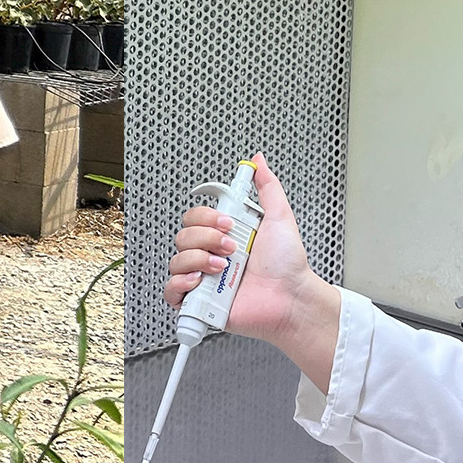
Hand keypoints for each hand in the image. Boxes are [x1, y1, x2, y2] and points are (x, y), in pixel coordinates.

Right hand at [163, 152, 341, 367]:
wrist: (290, 298)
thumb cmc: (288, 264)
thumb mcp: (279, 217)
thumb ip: (268, 187)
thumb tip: (259, 161)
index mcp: (224, 235)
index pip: (194, 218)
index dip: (206, 217)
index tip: (228, 222)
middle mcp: (211, 255)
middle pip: (182, 236)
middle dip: (206, 238)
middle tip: (231, 247)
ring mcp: (204, 278)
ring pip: (177, 260)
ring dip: (199, 260)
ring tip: (223, 267)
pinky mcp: (199, 302)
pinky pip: (171, 291)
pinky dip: (181, 284)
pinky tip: (201, 281)